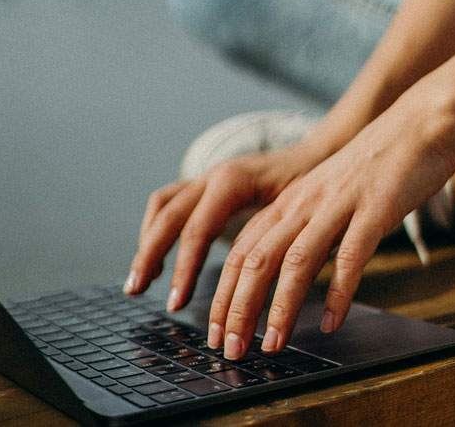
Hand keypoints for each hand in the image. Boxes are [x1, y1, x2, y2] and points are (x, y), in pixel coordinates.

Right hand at [125, 142, 322, 308]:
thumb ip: (278, 236)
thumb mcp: (300, 206)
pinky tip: (160, 259)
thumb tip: (263, 282)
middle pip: (169, 217)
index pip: (197, 229)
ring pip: (163, 206)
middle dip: (149, 255)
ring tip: (141, 280)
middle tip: (137, 291)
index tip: (177, 302)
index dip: (184, 269)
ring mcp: (208, 178)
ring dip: (147, 242)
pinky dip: (157, 230)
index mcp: (234, 181)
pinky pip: (170, 203)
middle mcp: (214, 176)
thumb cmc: (313, 180)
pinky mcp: (207, 185)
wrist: (317, 153)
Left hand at [207, 98, 454, 358]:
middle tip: (230, 349)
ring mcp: (338, 204)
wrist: (417, 125)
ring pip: (296, 260)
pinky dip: (339, 291)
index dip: (224, 296)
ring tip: (273, 345)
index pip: (241, 254)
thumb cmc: (371, 168)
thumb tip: (283, 277)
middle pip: (256, 259)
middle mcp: (304, 203)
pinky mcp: (375, 207)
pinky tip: (332, 321)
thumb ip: (303, 230)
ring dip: (280, 307)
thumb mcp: (325, 197)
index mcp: (288, 203)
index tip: (217, 333)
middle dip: (237, 309)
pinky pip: (352, 254)